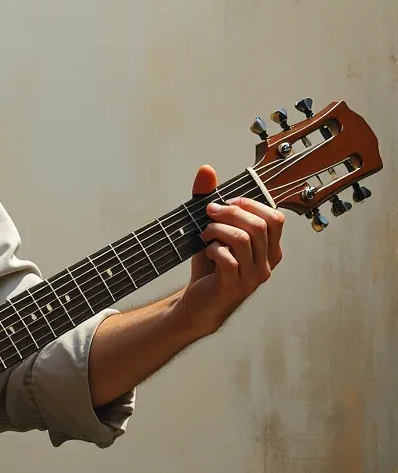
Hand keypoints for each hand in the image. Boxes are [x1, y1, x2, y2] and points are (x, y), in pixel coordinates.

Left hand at [178, 165, 285, 334]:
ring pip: (243, 239)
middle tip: (208, 213)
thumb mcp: (211, 230)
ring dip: (217, 230)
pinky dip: (212, 249)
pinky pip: (228, 260)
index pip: (274, 217)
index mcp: (270, 248)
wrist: (197, 303)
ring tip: (204, 233)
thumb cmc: (209, 265)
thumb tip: (206, 169)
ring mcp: (253, 277)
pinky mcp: (234, 287)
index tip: (225, 203)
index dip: (248, 204)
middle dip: (230, 212)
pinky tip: (206, 252)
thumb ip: (211, 201)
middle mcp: (267, 263)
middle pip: (259, 225)